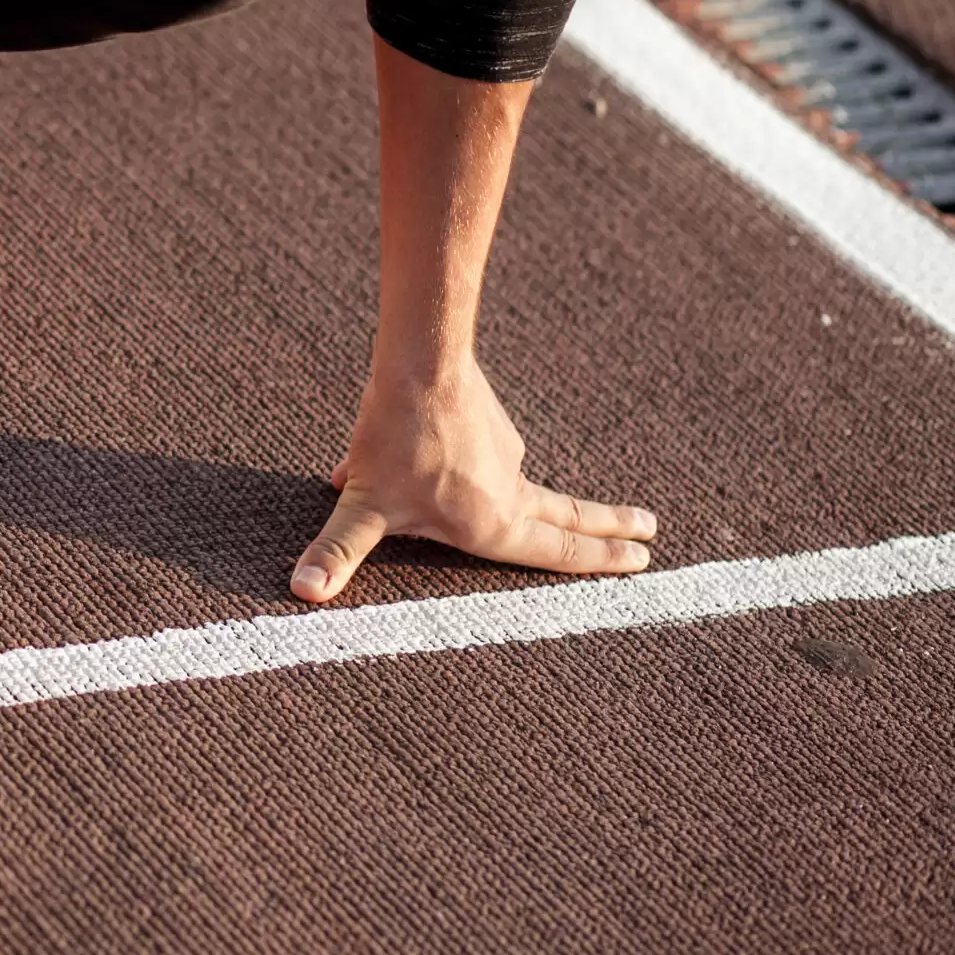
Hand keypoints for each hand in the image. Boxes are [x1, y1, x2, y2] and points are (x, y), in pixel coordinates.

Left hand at [289, 356, 656, 603]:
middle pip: (567, 517)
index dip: (599, 562)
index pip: (558, 553)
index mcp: (494, 524)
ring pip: (499, 480)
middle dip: (607, 529)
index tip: (643, 561)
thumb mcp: (362, 507)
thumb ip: (337, 552)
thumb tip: (303, 592)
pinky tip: (394, 447)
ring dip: (479, 488)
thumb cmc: (395, 442)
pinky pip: (463, 448)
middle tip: (651, 532)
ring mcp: (502, 451)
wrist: (418, 362)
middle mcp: (509, 491)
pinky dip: (441, 455)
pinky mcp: (485, 420)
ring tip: (417, 473)